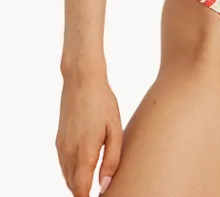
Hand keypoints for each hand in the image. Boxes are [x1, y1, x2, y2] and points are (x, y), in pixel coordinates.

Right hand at [55, 73, 122, 196]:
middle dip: (83, 193)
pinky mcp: (59, 141)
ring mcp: (61, 147)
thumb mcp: (115, 130)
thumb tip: (104, 186)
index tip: (99, 196)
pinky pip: (64, 165)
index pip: (80, 191)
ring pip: (67, 177)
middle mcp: (68, 153)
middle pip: (73, 187)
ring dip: (78, 183)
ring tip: (94, 183)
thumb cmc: (103, 103)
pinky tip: (85, 167)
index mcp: (84, 153)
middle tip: (99, 189)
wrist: (81, 81)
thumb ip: (111, 160)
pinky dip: (72, 172)